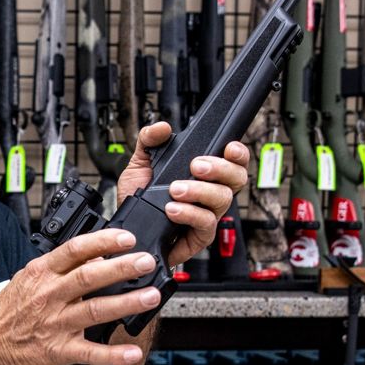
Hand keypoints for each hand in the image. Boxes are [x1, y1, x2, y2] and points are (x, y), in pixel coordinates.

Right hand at [0, 229, 155, 364]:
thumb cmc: (10, 309)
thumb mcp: (29, 278)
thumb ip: (61, 266)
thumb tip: (96, 255)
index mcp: (42, 273)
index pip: (74, 250)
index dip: (103, 242)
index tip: (127, 239)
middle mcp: (49, 296)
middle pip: (89, 277)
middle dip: (121, 268)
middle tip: (146, 262)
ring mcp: (54, 324)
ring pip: (94, 311)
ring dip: (125, 304)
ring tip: (151, 296)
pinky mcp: (58, 350)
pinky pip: (89, 352)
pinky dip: (112, 354)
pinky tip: (132, 351)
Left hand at [115, 122, 249, 265]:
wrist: (126, 228)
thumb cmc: (140, 196)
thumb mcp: (140, 163)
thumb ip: (149, 140)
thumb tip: (162, 127)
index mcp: (205, 174)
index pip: (234, 160)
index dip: (238, 153)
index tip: (229, 148)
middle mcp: (211, 194)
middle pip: (237, 178)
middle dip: (220, 168)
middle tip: (196, 166)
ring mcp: (208, 215)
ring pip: (222, 200)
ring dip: (200, 191)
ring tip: (176, 190)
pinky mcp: (199, 236)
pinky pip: (207, 225)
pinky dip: (191, 214)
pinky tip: (173, 209)